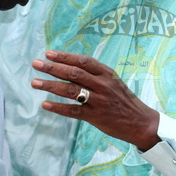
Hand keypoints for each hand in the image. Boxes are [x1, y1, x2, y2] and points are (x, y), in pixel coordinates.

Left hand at [31, 50, 160, 150]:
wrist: (140, 121)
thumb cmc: (123, 100)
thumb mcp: (112, 81)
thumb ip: (94, 74)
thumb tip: (70, 66)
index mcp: (106, 73)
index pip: (82, 61)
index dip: (64, 56)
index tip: (48, 54)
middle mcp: (102, 85)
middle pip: (73, 74)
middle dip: (52, 68)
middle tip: (36, 64)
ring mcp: (98, 101)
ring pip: (70, 91)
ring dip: (50, 86)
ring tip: (35, 82)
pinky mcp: (95, 117)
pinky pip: (73, 111)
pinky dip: (58, 107)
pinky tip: (45, 104)